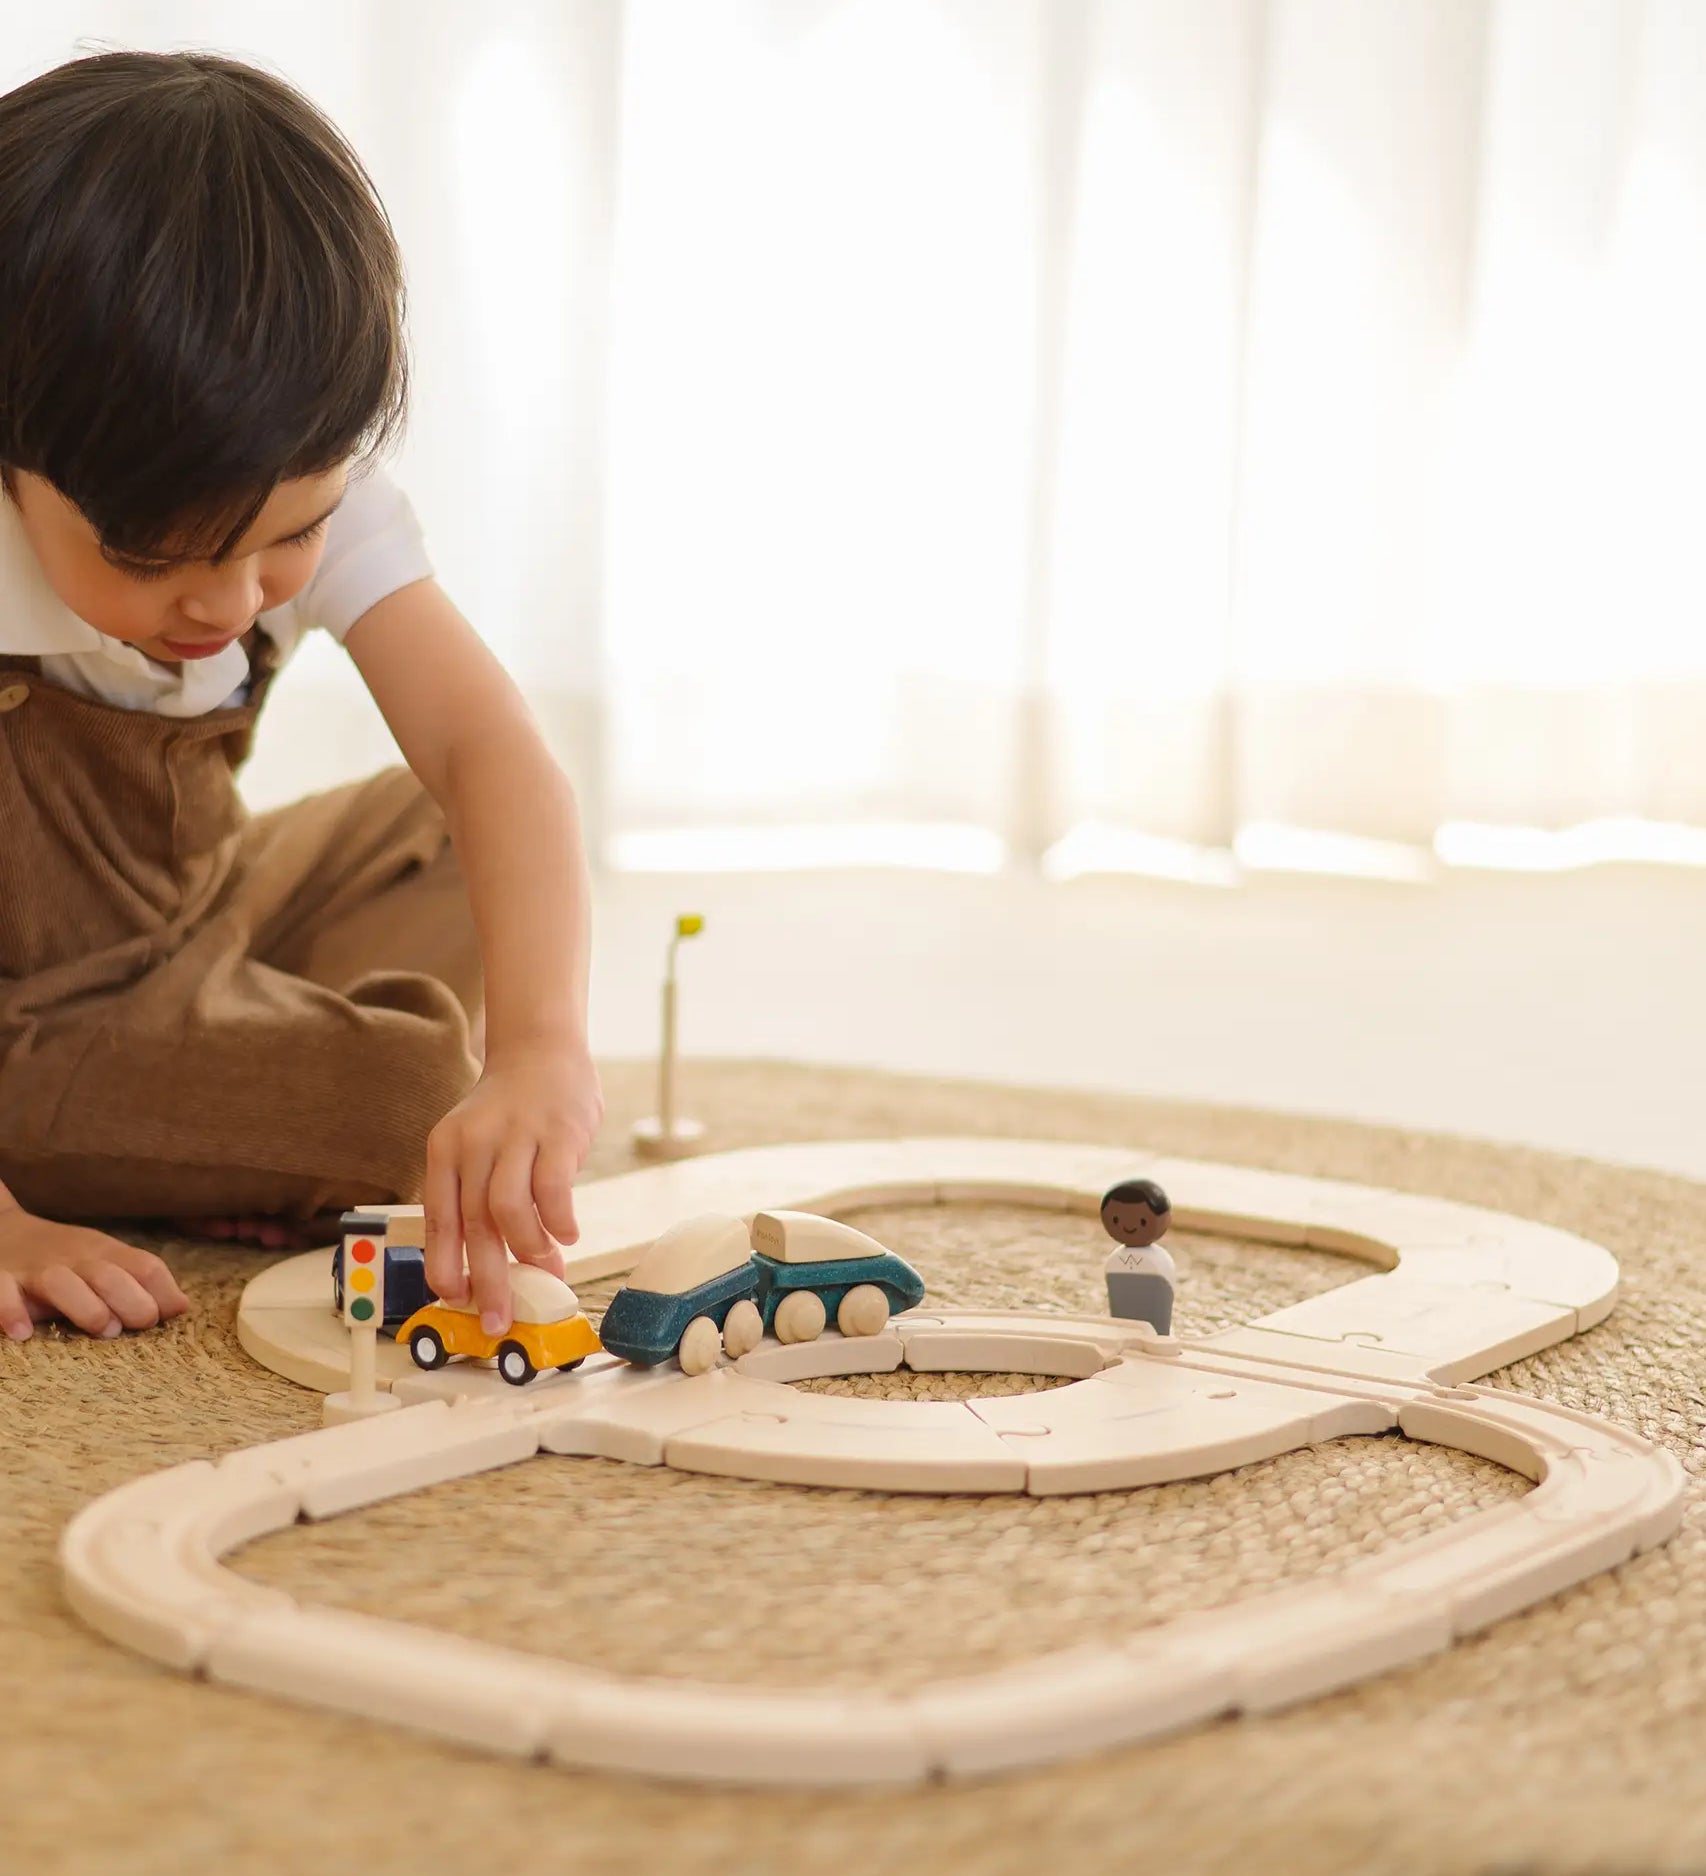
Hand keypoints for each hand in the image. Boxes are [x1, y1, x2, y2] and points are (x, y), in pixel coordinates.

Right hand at [0, 1199, 189, 1340]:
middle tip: (139, 1325)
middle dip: (131, 1300)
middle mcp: (73, 1259)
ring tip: (101, 1329)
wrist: (2, 1231)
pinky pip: (1, 1292)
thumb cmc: (65, 1257)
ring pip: (61, 1282)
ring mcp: (36, 1269)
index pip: (145, 1266)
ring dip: (86, 1307)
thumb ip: (141, 1282)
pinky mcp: (1, 1279)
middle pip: (108, 1274)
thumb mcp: (105, 1261)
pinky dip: (10, 1311)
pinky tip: (22, 1333)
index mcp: (105, 1253)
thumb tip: (182, 1307)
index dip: (163, 1291)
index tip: (168, 1316)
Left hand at [421, 1039, 602, 1332]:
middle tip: (499, 1318)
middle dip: (488, 1280)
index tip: (457, 1301)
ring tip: (544, 1265)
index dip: (445, 1265)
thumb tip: (491, 1269)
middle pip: (475, 1223)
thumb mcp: (473, 1146)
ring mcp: (517, 1135)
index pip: (439, 1219)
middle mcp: (475, 1143)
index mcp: (445, 1151)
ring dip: (528, 1249)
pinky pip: (554, 1190)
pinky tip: (567, 1233)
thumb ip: (476, 1199)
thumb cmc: (506, 1115)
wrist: (540, 1051)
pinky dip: (559, 1222)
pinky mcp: (558, 1132)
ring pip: (510, 1209)